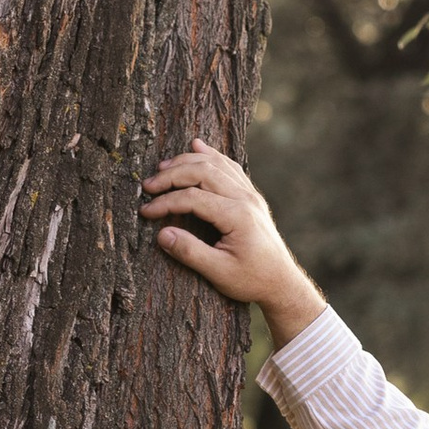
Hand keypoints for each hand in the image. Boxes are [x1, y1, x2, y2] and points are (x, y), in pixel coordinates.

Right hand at [140, 147, 325, 340]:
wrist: (282, 282)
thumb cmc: (252, 280)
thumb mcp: (219, 273)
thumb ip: (190, 253)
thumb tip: (162, 235)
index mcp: (238, 216)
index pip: (193, 198)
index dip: (165, 203)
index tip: (146, 212)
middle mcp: (246, 198)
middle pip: (203, 172)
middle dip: (172, 175)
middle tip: (147, 185)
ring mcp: (250, 194)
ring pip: (216, 164)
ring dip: (187, 161)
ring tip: (163, 167)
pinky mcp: (251, 196)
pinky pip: (229, 166)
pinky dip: (210, 155)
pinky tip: (197, 146)